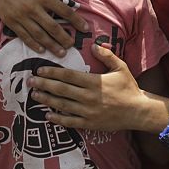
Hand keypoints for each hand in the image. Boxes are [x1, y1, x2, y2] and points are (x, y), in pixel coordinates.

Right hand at [0, 0, 89, 55]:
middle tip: (72, 45)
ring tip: (61, 53)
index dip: (77, 21)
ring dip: (51, 45)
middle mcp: (33, 8)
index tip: (86, 28)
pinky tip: (42, 50)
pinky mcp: (11, 21)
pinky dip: (33, 44)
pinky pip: (24, 36)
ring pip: (39, 35)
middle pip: (53, 27)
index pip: (65, 11)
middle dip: (64, 38)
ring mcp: (21, 16)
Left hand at [29, 44, 152, 131]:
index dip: (52, 72)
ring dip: (46, 100)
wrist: (138, 111)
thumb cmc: (128, 88)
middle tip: (30, 81)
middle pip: (61, 90)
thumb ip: (106, 55)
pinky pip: (70, 121)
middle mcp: (88, 97)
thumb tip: (93, 45)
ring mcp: (88, 111)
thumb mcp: (120, 67)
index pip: (68, 76)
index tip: (40, 70)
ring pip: (62, 105)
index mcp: (94, 82)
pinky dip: (57, 119)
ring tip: (34, 95)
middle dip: (43, 85)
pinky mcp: (89, 124)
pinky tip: (47, 115)